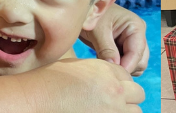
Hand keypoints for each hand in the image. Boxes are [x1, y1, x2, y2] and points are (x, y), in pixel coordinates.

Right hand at [31, 58, 145, 112]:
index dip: (120, 83)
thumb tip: (107, 81)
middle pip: (138, 94)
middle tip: (113, 103)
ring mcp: (112, 108)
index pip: (127, 76)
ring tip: (108, 110)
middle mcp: (114, 88)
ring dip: (125, 111)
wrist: (37, 98)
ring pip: (136, 111)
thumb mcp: (75, 67)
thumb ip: (97, 72)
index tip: (111, 91)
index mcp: (105, 70)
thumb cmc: (48, 82)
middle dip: (128, 98)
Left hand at [79, 4, 148, 75]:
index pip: (137, 53)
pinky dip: (117, 67)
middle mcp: (137, 35)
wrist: (83, 10)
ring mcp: (131, 43)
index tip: (113, 75)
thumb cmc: (91, 14)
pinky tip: (104, 64)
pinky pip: (126, 64)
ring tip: (104, 66)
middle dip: (126, 68)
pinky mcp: (123, 49)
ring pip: (135, 65)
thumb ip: (106, 49)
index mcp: (136, 27)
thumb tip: (115, 67)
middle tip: (107, 71)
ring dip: (122, 69)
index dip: (127, 66)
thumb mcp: (97, 30)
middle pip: (140, 61)